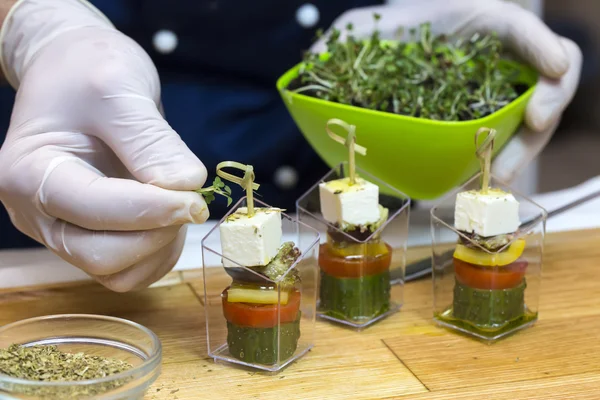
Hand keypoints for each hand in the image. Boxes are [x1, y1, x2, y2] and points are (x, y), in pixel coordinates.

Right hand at [0, 0, 208, 290]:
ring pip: (116, 272)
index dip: (153, 210)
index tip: (195, 197)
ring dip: (159, 248)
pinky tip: (168, 219)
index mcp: (30, 172)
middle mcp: (35, 211)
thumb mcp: (120, 88)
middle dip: (156, 234)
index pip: (94, 210)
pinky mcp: (85, 237)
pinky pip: (127, 270)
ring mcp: (59, 229)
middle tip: (187, 200)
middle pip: (101, 256)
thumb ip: (152, 141)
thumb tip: (187, 187)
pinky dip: (157, 254)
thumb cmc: (87, 70)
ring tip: (175, 204)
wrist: (73, 70)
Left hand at [312, 0, 581, 183]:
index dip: (541, 44)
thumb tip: (314, 65)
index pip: (519, 25)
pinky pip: (506, 141)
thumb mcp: (362, 30)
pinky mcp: (489, 121)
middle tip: (526, 132)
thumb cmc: (385, 37)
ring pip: (532, 119)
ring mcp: (499, 92)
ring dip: (522, 150)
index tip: (548, 69)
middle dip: (547, 108)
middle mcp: (498, 58)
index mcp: (476, 25)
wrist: (398, 59)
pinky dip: (499, 163)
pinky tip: (476, 183)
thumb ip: (343, 42)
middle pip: (546, 79)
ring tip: (499, 177)